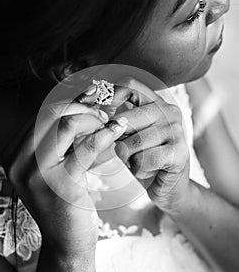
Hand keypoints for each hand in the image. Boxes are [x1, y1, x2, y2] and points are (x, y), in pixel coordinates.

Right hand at [0, 85, 127, 255]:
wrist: (67, 242)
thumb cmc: (64, 201)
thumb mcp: (52, 168)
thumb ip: (56, 140)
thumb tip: (78, 102)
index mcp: (14, 154)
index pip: (41, 113)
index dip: (70, 101)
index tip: (92, 98)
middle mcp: (18, 162)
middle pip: (50, 112)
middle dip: (81, 105)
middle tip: (103, 110)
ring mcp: (36, 174)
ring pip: (67, 123)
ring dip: (93, 117)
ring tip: (111, 121)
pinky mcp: (60, 184)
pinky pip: (86, 147)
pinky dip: (106, 133)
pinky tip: (118, 129)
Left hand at [106, 77, 189, 213]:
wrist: (170, 186)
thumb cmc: (145, 158)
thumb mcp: (129, 135)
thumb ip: (116, 120)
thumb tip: (91, 110)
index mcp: (156, 101)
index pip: (130, 85)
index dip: (108, 95)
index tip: (96, 113)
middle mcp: (168, 111)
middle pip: (125, 117)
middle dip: (116, 139)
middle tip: (125, 151)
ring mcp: (175, 130)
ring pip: (131, 143)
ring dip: (128, 158)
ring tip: (139, 161)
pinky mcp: (179, 152)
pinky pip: (143, 159)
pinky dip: (139, 169)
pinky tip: (149, 170)